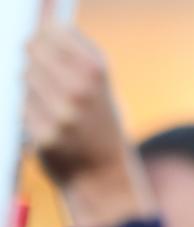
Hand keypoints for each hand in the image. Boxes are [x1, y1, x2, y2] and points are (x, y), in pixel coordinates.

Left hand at [23, 0, 154, 226]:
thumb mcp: (100, 83)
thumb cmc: (100, 122)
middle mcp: (80, 90)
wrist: (104, 174)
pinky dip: (29, 112)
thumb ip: (75, 47)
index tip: (52, 47)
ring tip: (54, 104)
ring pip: (24, 77)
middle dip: (36, 60)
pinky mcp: (44, 135)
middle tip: (51, 78)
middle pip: (33, 50)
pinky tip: (48, 123)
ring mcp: (61, 114)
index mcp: (97, 70)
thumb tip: (46, 10)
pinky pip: (21, 106)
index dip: (48, 38)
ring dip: (32, 87)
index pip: (51, 31)